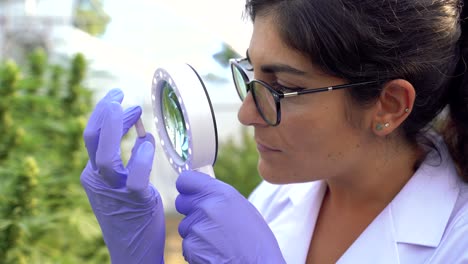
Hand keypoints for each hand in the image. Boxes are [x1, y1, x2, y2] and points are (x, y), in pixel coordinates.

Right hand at [81, 89, 164, 263]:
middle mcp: (98, 180)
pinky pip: (135, 175)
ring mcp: (113, 191)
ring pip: (106, 156)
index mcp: (95, 174)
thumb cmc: (132, 215)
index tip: (118, 97)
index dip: (103, 113)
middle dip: (105, 112)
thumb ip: (128, 161)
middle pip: (93, 139)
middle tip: (122, 95)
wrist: (133, 250)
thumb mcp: (123, 184)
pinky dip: (141, 156)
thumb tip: (142, 135)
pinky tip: (148, 144)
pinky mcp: (133, 201)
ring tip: (134, 110)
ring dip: (118, 128)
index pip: (93, 136)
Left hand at [175, 171, 285, 263]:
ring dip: (196, 232)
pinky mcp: (191, 248)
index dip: (188, 187)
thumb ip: (220, 197)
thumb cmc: (256, 241)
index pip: (186, 180)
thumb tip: (203, 193)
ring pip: (185, 225)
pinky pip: (187, 244)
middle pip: (182, 202)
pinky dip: (197, 248)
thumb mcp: (243, 208)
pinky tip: (215, 251)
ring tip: (218, 240)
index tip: (192, 192)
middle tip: (209, 220)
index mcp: (221, 194)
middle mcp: (206, 208)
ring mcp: (196, 229)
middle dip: (192, 210)